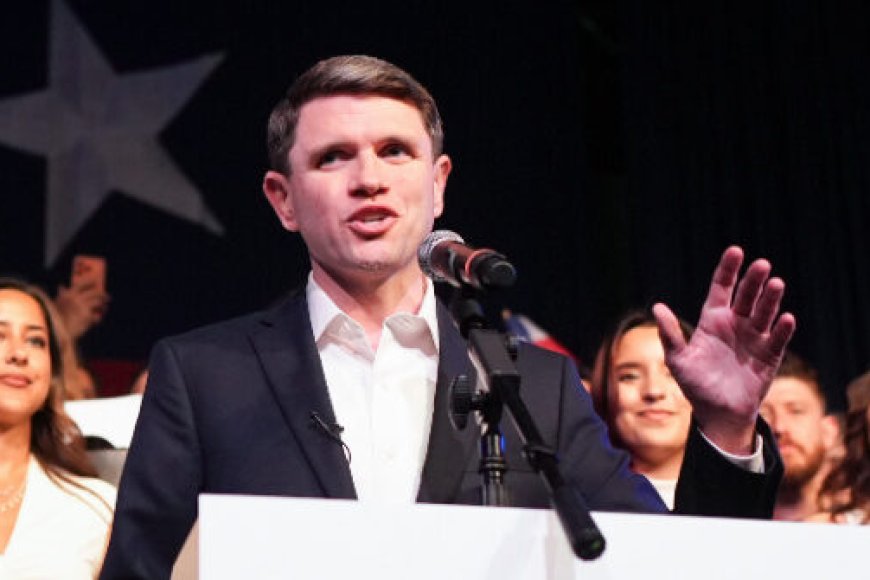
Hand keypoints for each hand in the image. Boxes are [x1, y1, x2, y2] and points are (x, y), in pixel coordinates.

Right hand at [55, 282, 109, 338]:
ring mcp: (83, 307)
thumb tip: (61, 286)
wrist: (53, 330)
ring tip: (104, 307)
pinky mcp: (87, 317)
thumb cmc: (52, 317)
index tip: (96, 281)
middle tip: (107, 297)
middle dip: (103, 295)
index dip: (91, 281)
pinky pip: (97, 316)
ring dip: (103, 305)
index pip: (82, 283)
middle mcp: (77, 298)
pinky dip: (98, 318)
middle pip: (95, 293)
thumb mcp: (56, 303)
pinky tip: (98, 319)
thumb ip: (62, 295)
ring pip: (98, 302)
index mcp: (68, 294)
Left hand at [653, 246, 795, 453]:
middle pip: (746, 297)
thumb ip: (670, 334)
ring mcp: (754, 339)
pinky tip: (786, 318)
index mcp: (713, 320)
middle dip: (753, 281)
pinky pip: (777, 340)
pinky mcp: (768, 357)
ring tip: (776, 283)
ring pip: (764, 313)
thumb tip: (657, 306)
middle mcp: (736, 324)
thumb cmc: (695, 384)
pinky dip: (782, 329)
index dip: (728, 270)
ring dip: (770, 299)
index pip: (721, 288)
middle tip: (761, 265)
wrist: (717, 413)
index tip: (736, 251)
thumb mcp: (678, 360)